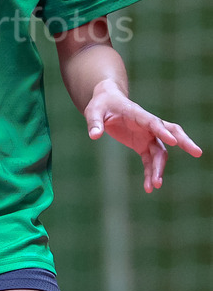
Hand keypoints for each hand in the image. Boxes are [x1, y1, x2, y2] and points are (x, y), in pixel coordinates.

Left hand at [84, 80, 201, 192]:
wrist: (107, 102)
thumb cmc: (101, 104)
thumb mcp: (93, 111)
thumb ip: (94, 122)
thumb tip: (94, 135)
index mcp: (137, 113)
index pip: (153, 122)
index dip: (163, 131)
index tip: (173, 141)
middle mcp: (147, 125)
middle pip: (171, 132)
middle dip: (184, 142)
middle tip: (197, 152)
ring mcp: (148, 135)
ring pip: (161, 152)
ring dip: (160, 168)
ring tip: (156, 185)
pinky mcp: (143, 145)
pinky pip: (151, 161)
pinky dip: (151, 173)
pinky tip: (149, 188)